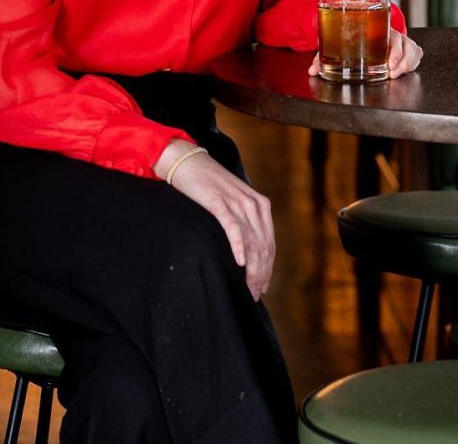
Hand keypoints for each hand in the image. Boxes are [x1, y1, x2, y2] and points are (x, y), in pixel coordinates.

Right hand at [154, 139, 274, 300]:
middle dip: (261, 274)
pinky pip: (233, 227)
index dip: (268, 269)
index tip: (262, 288)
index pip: (269, 244)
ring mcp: (236, 202)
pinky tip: (238, 262)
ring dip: (252, 268)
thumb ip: (244, 223)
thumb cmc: (209, 187)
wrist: (188, 163)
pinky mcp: (219, 201)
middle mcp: (253, 204)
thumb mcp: (233, 203)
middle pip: (263, 246)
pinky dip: (238, 246)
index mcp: (260, 205)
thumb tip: (249, 255)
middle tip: (254, 294)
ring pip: (251, 241)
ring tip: (248, 287)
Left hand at [307, 28, 423, 78]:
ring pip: (412, 49)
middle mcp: (391, 32)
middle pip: (404, 43)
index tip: (389, 64)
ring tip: (395, 74)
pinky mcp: (407, 48)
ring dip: (406, 63)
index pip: (390, 33)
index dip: (393, 51)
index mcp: (376, 27)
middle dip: (400, 59)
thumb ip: (325, 56)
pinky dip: (412, 62)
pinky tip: (403, 70)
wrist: (364, 29)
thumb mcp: (339, 44)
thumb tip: (312, 70)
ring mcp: (401, 40)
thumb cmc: (351, 38)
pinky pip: (416, 53)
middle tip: (391, 72)